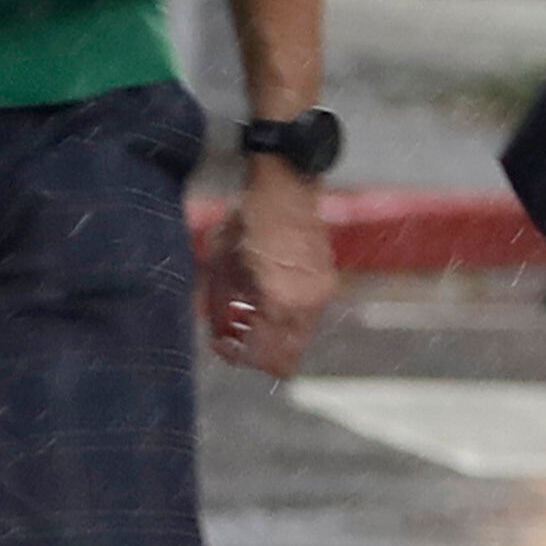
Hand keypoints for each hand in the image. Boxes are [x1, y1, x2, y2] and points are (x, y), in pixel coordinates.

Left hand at [204, 167, 338, 380]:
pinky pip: (306, 322)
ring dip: (272, 339)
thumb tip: (220, 333)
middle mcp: (306, 303)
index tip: (219, 343)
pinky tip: (266, 302)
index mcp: (279, 299)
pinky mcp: (326, 285)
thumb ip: (220, 305)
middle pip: (287, 360)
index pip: (262, 354)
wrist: (287, 186)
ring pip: (299, 343)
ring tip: (248, 317)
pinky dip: (284, 322)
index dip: (235, 355)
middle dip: (257, 355)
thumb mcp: (221, 262)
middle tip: (234, 337)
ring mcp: (321, 295)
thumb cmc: (249, 218)